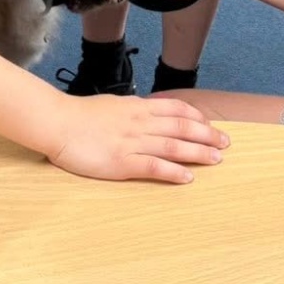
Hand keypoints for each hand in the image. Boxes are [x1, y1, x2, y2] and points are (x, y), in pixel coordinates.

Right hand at [45, 93, 228, 184]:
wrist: (58, 123)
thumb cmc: (80, 115)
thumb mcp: (112, 105)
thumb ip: (132, 110)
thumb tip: (146, 112)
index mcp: (137, 108)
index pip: (176, 109)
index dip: (197, 117)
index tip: (210, 125)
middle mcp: (140, 123)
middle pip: (182, 127)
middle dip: (206, 135)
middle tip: (225, 143)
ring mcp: (133, 142)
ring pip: (174, 146)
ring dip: (198, 153)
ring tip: (216, 159)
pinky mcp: (123, 162)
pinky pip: (154, 167)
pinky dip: (174, 172)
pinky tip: (188, 177)